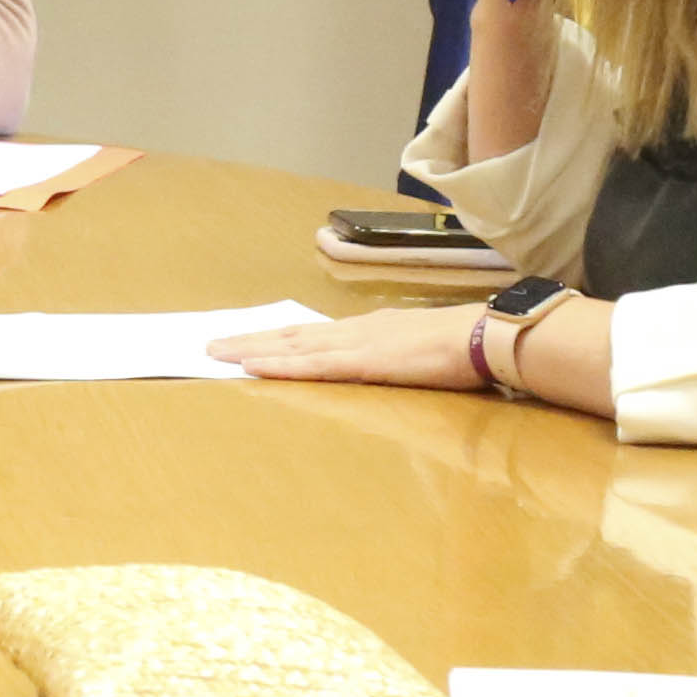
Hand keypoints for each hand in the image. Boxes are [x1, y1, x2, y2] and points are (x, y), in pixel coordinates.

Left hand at [203, 304, 492, 392]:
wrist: (484, 337)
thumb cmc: (462, 347)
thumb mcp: (419, 350)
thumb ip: (397, 358)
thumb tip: (386, 365)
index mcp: (369, 330)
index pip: (312, 334)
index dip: (277, 338)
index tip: (247, 341)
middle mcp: (354, 331)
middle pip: (291, 336)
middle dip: (250, 340)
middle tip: (212, 345)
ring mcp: (356, 344)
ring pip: (292, 347)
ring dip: (252, 349)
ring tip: (217, 353)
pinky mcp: (362, 362)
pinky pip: (312, 366)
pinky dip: (279, 365)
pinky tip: (252, 366)